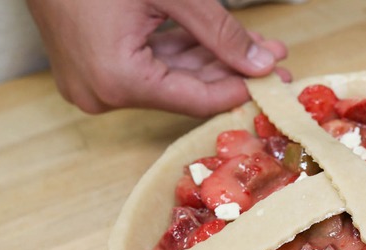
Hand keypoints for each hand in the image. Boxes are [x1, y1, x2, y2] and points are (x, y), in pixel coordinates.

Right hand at [27, 0, 288, 116]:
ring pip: (169, 77)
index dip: (239, 89)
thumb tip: (260, 63)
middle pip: (185, 89)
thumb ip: (221, 33)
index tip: (274, 81)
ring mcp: (92, 82)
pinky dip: (182, 54)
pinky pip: (147, 67)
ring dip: (212, 60)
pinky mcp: (91, 67)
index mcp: (118, 80)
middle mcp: (101, 92)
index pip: (196, 98)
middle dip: (232, 71)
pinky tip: (219, 43)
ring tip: (256, 48)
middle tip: (272, 61)